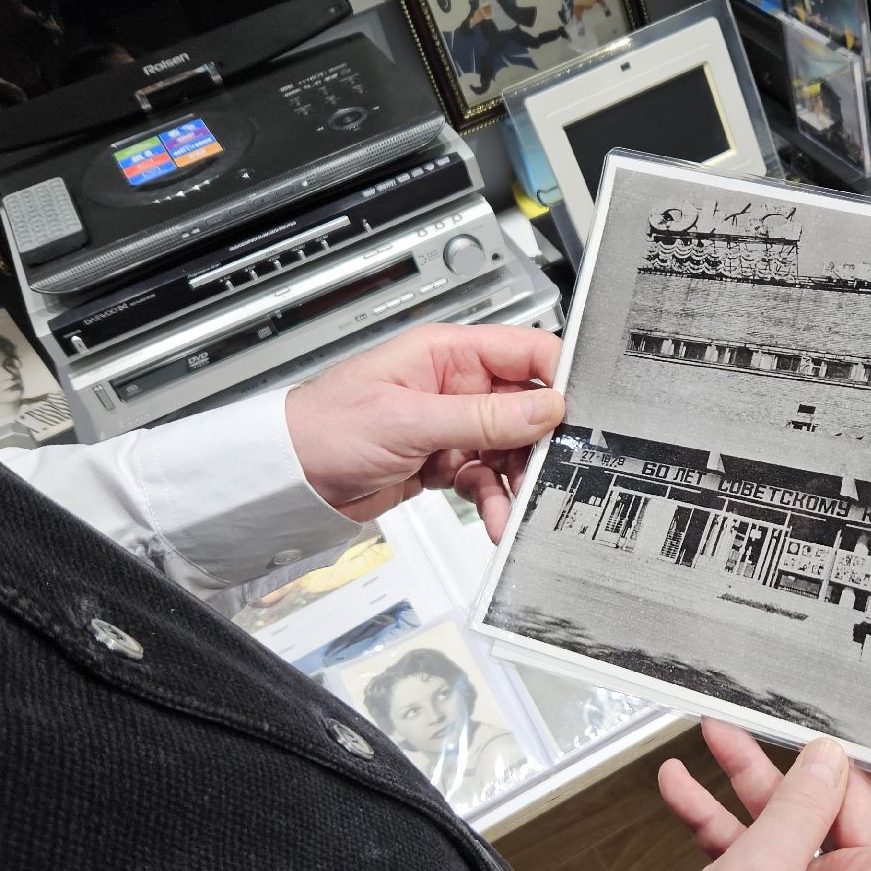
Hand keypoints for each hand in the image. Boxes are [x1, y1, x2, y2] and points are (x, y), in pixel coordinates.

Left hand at [284, 323, 564, 532]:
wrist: (289, 478)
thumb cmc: (326, 428)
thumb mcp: (409, 420)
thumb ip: (481, 417)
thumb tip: (545, 409)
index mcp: (449, 353)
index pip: (527, 352)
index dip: (560, 379)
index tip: (581, 415)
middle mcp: (458, 385)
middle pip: (527, 409)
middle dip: (541, 445)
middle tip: (553, 475)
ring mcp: (454, 424)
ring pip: (512, 449)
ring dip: (519, 481)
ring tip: (518, 510)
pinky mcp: (447, 460)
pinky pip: (488, 478)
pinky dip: (496, 499)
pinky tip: (496, 519)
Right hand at [654, 720, 870, 870]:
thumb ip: (800, 805)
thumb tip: (829, 759)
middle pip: (852, 814)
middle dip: (802, 769)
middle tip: (769, 729)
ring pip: (798, 831)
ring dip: (752, 790)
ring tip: (720, 743)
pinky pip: (766, 861)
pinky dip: (729, 827)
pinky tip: (690, 794)